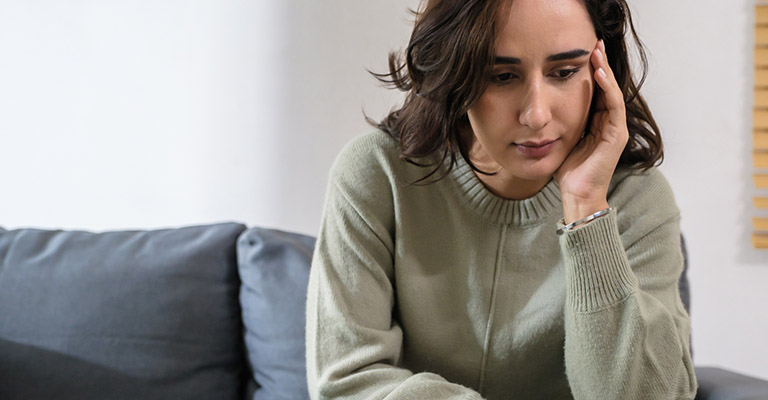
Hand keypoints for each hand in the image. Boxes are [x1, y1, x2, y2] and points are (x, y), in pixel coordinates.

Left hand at [554, 39, 628, 223]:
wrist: (576, 193)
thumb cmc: (567, 170)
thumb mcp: (560, 139)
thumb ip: (558, 123)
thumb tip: (541, 109)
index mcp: (596, 123)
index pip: (597, 91)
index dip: (592, 72)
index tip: (583, 52)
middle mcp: (609, 123)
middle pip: (607, 87)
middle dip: (601, 64)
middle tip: (594, 43)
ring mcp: (615, 128)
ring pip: (612, 92)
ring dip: (605, 71)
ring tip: (596, 53)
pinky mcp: (617, 135)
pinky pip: (614, 106)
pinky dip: (607, 89)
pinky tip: (599, 74)